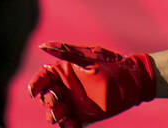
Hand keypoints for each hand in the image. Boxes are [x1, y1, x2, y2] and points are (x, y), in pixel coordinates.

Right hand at [28, 42, 157, 126]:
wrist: (133, 79)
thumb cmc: (111, 62)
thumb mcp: (88, 57)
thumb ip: (66, 52)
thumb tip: (42, 46)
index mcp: (64, 72)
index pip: (42, 79)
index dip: (35, 85)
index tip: (34, 91)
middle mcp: (66, 88)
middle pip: (46, 97)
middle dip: (48, 100)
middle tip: (57, 100)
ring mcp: (73, 103)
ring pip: (55, 113)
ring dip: (55, 115)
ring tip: (65, 114)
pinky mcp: (83, 116)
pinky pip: (69, 125)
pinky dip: (68, 127)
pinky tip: (73, 125)